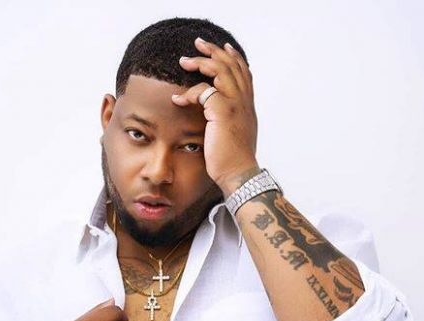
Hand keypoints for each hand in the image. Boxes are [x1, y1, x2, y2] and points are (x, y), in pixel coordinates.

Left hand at [172, 36, 259, 192]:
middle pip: (232, 65)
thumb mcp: (234, 135)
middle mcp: (244, 102)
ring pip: (220, 70)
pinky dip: (188, 93)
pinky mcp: (222, 112)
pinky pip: (203, 91)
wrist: (238, 174)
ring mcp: (235, 105)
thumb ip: (228, 120)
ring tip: (184, 62)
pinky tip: (177, 99)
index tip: (224, 48)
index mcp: (247, 106)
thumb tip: (217, 118)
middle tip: (198, 44)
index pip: (244, 73)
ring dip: (200, 62)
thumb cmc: (232, 161)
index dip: (234, 58)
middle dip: (214, 51)